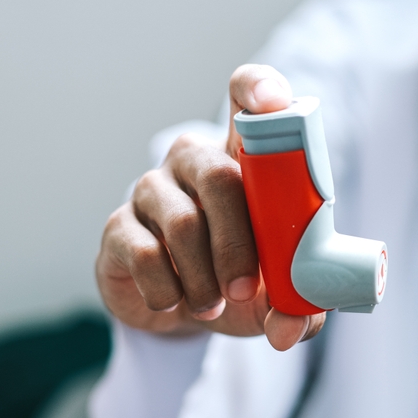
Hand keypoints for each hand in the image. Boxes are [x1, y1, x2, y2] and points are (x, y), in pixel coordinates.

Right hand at [96, 64, 326, 350]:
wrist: (184, 314)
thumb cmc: (241, 285)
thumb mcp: (278, 297)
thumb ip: (299, 307)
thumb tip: (292, 328)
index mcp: (243, 160)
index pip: (245, 98)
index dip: (257, 89)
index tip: (273, 103)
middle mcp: (195, 161)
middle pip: (218, 174)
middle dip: (238, 242)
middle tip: (245, 289)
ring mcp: (152, 189)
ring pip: (183, 222)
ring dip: (204, 278)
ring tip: (213, 306)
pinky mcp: (118, 226)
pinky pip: (144, 253)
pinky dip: (168, 289)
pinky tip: (175, 302)